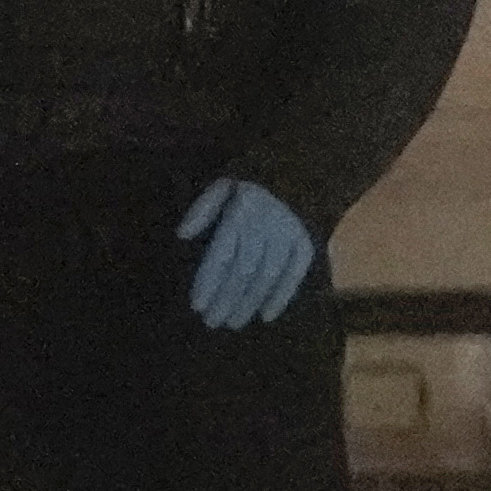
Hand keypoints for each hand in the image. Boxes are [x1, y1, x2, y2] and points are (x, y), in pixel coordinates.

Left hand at [177, 177, 316, 331]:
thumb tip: (182, 235)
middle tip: (212, 322)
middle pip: (244, 270)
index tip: (197, 306)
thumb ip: (203, 208)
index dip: (209, 281)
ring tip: (233, 322)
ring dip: (250, 302)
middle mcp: (266, 226)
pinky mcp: (307, 243)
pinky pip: (296, 274)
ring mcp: (289, 236)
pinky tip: (268, 315)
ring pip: (267, 276)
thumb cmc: (254, 179)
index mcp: (242, 212)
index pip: (222, 254)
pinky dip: (282, 296)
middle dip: (227, 299)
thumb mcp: (224, 183)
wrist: (303, 168)